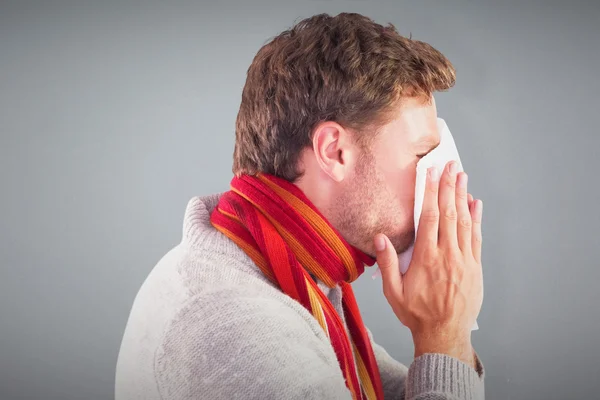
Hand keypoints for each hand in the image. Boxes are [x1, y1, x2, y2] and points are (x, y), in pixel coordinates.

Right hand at [374, 161, 482, 366]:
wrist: (445, 335)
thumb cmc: (416, 314)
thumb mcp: (393, 292)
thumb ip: (387, 264)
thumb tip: (381, 238)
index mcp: (427, 258)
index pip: (430, 217)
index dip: (430, 192)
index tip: (430, 173)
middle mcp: (448, 255)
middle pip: (450, 213)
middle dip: (449, 186)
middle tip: (450, 165)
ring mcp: (464, 260)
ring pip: (465, 222)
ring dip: (463, 197)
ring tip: (462, 176)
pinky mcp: (475, 267)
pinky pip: (477, 238)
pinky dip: (477, 219)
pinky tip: (476, 204)